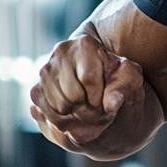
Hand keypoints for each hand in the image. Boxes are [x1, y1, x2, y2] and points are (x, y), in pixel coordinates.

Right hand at [29, 35, 145, 157]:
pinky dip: (61, 122)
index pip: (88, 80)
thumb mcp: (130, 80)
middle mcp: (60, 52)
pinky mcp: (36, 89)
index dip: (101, 98)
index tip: (109, 101)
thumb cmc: (118, 78)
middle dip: (89, 111)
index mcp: (85, 44)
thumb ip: (124, 88)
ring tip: (89, 112)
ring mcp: (45, 70)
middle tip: (100, 111)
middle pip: (72, 96)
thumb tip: (111, 104)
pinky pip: (44, 113)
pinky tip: (75, 116)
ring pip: (57, 108)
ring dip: (76, 119)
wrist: (101, 82)